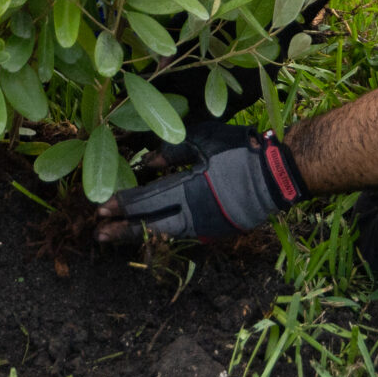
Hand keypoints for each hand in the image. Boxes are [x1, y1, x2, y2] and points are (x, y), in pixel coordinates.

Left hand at [96, 128, 306, 244]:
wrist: (278, 175)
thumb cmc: (239, 150)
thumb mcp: (203, 141)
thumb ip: (171, 152)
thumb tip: (145, 166)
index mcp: (189, 190)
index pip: (147, 201)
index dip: (123, 205)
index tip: (100, 210)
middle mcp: (194, 215)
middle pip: (151, 226)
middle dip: (124, 230)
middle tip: (99, 235)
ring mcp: (207, 228)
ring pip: (166, 233)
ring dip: (143, 233)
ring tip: (120, 234)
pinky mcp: (217, 231)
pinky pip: (185, 232)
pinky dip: (165, 231)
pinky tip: (154, 227)